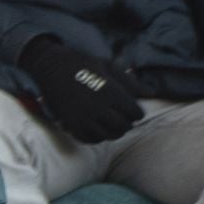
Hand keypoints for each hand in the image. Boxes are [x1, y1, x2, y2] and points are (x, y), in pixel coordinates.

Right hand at [20, 38, 143, 142]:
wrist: (51, 68)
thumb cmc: (83, 64)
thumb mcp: (110, 67)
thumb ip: (131, 83)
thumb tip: (152, 93)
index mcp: (110, 92)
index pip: (134, 113)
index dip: (137, 113)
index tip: (133, 110)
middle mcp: (98, 108)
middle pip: (122, 127)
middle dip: (127, 124)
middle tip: (124, 120)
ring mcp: (83, 118)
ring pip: (107, 136)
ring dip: (113, 132)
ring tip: (112, 126)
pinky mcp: (70, 124)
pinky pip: (89, 139)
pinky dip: (97, 137)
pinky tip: (98, 130)